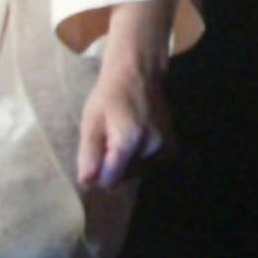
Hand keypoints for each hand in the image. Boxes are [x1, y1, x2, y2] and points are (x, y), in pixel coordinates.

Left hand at [75, 0, 174, 190]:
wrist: (139, 74)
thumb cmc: (109, 95)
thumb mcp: (91, 121)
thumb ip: (89, 153)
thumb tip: (86, 183)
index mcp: (129, 139)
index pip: (110, 180)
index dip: (97, 173)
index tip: (95, 155)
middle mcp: (152, 146)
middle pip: (123, 179)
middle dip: (112, 167)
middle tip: (108, 140)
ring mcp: (165, 147)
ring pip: (136, 175)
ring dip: (125, 164)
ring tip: (121, 138)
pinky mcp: (171, 148)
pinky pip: (148, 168)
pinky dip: (138, 160)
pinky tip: (134, 142)